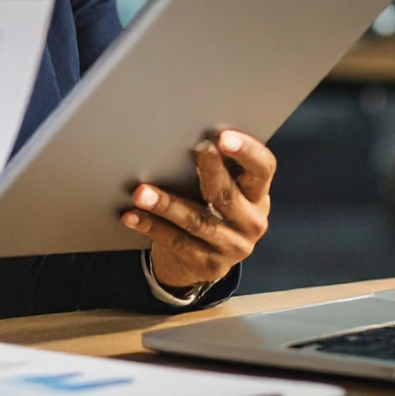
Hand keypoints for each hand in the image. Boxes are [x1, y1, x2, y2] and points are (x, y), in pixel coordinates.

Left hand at [121, 130, 274, 293]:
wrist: (203, 263)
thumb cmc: (211, 209)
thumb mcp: (226, 190)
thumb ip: (217, 167)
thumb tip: (183, 132)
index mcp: (257, 195)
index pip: (263, 169)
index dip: (247, 152)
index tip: (224, 137)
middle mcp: (250, 221)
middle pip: (228, 194)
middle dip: (210, 170)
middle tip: (195, 149)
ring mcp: (230, 246)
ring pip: (197, 220)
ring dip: (167, 204)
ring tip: (142, 192)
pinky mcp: (207, 263)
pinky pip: (175, 241)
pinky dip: (150, 226)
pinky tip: (131, 215)